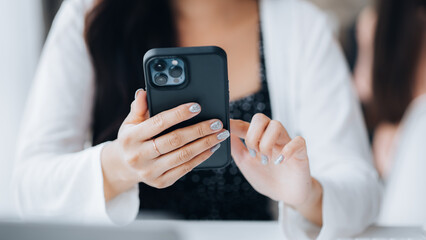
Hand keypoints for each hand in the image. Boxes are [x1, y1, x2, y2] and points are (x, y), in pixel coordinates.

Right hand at [101, 89, 229, 200]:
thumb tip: (144, 93)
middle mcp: (139, 156)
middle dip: (199, 130)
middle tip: (217, 123)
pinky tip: (212, 148)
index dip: (179, 114)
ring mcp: (150, 171)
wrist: (125, 167)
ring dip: (205, 144)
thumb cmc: (132, 139)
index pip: (159, 123)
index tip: (197, 107)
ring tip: (220, 135)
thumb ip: (139, 107)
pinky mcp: (161, 182)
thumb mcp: (130, 122)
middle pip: (175, 140)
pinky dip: (201, 158)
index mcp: (131, 137)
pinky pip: (185, 169)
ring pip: (183, 156)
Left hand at [230, 114, 322, 224]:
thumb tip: (225, 133)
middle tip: (253, 153)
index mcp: (258, 139)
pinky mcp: (301, 152)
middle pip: (261, 118)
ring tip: (266, 160)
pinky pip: (298, 141)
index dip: (235, 124)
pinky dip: (288, 150)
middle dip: (252, 135)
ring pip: (276, 125)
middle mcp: (272, 137)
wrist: (286, 195)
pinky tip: (280, 161)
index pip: (246, 124)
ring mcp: (287, 142)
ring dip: (266, 143)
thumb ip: (236, 149)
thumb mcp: (246, 164)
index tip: (226, 126)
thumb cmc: (267, 178)